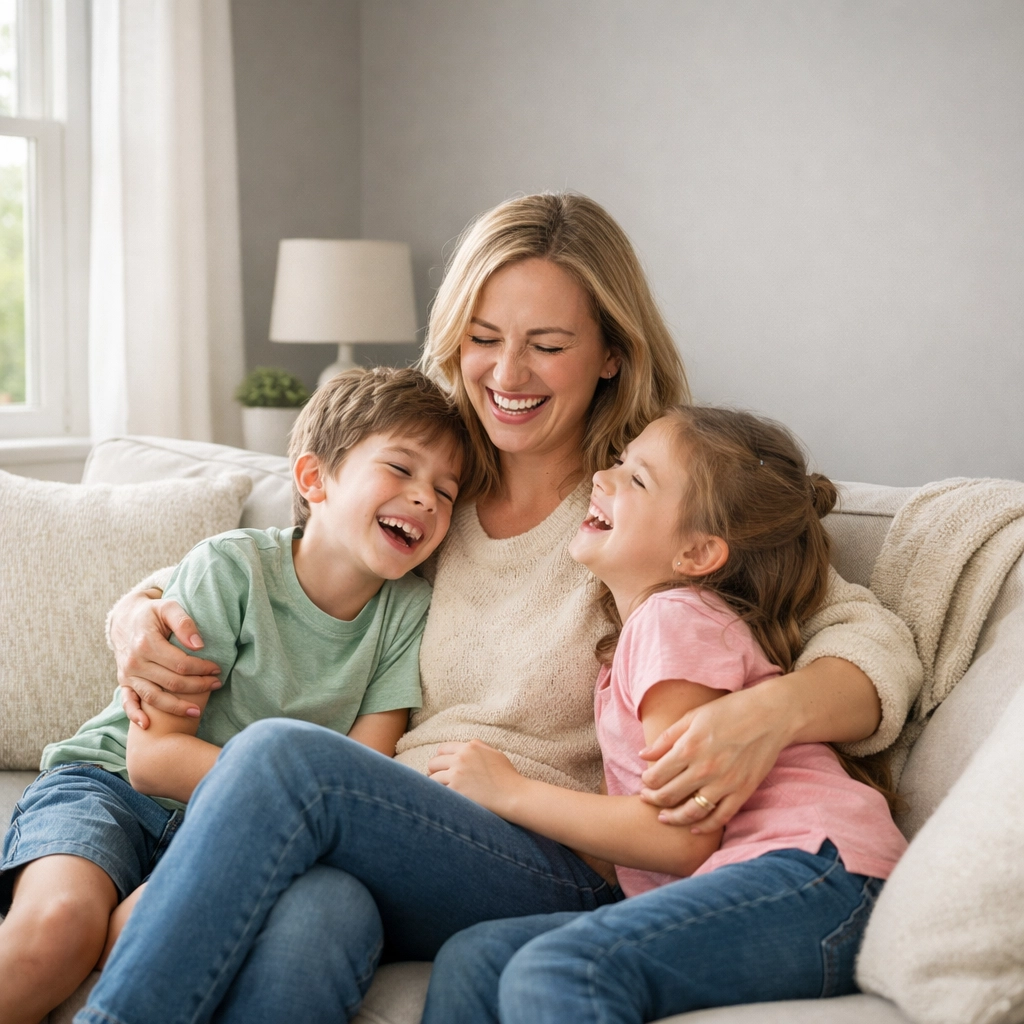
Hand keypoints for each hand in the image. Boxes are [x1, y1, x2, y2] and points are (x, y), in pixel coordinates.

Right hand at [111, 589, 221, 728]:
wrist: (124, 619)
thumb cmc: (152, 613)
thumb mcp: (168, 607)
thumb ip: (184, 623)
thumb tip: (199, 645)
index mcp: (146, 643)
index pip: (180, 663)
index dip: (201, 668)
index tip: (217, 669)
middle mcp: (135, 661)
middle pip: (171, 682)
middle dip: (197, 686)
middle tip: (216, 685)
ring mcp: (128, 674)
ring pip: (153, 697)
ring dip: (176, 707)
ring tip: (197, 711)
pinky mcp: (123, 682)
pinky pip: (127, 702)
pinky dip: (135, 715)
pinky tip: (147, 725)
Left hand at [427, 740, 524, 815]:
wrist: (513, 795)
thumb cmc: (507, 777)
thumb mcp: (494, 754)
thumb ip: (478, 748)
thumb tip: (465, 748)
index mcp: (470, 747)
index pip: (442, 749)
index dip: (439, 759)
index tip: (440, 767)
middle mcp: (461, 758)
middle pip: (434, 762)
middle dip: (434, 772)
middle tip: (438, 781)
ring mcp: (457, 773)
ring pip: (433, 778)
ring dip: (435, 785)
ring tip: (440, 793)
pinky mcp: (455, 789)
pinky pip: (438, 791)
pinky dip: (439, 796)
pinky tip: (444, 800)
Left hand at [638, 685, 791, 832]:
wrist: (771, 714)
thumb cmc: (730, 710)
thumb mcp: (693, 716)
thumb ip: (667, 738)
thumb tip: (643, 755)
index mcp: (690, 747)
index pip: (657, 775)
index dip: (646, 782)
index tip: (645, 781)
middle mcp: (705, 769)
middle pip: (669, 795)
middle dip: (653, 799)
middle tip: (646, 799)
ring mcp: (725, 783)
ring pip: (692, 812)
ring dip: (674, 818)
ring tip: (663, 817)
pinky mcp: (743, 792)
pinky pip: (721, 817)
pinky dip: (706, 827)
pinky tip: (694, 828)